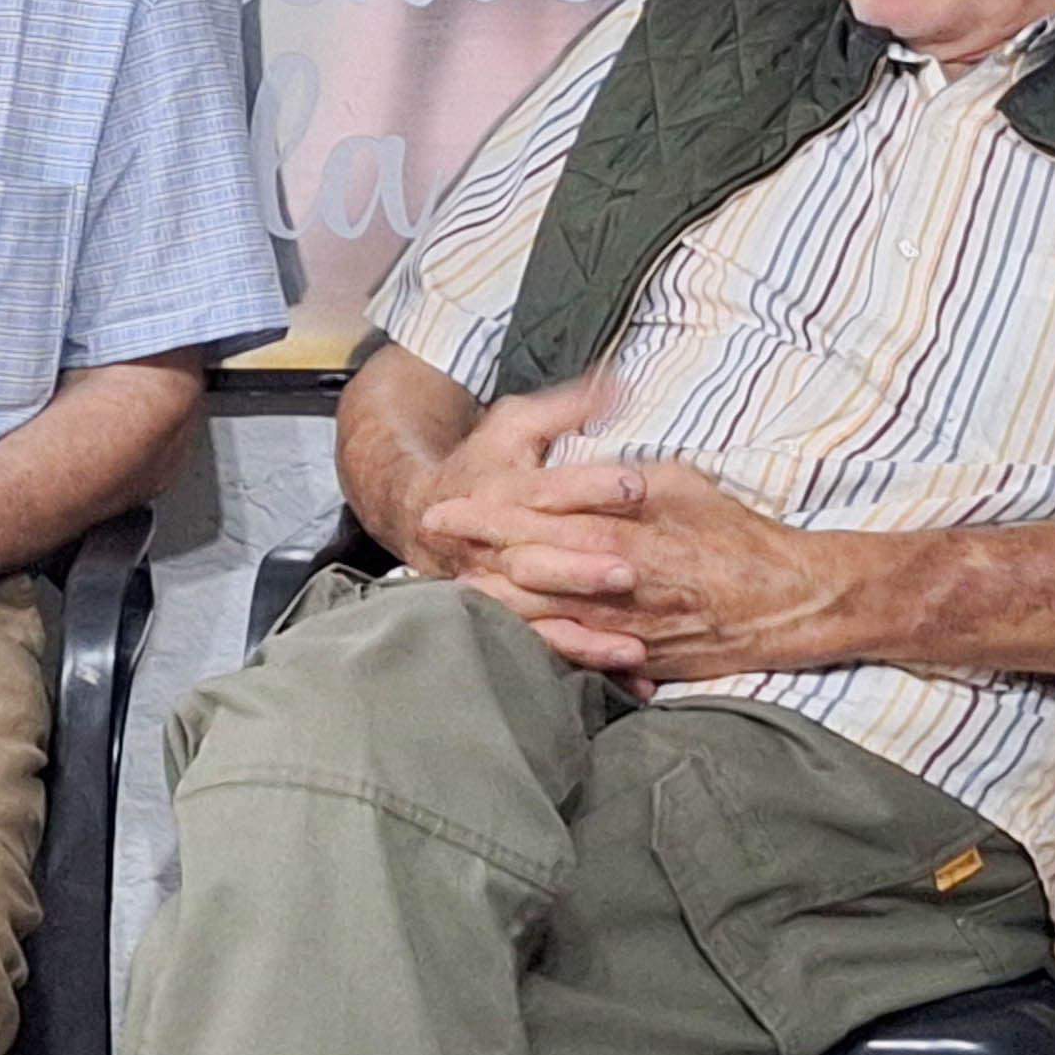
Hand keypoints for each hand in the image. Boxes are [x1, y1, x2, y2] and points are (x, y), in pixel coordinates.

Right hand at [385, 371, 651, 675]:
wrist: (419, 511)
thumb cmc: (483, 464)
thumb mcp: (517, 424)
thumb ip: (569, 406)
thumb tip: (619, 379)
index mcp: (499, 490)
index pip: (547, 488)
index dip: (589, 487)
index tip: (635, 485)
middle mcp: (492, 543)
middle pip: (538, 557)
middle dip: (581, 566)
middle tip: (629, 570)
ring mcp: (493, 585)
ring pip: (537, 613)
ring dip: (583, 629)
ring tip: (633, 645)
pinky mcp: (503, 617)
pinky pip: (542, 647)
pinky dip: (583, 663)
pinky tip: (625, 675)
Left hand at [418, 457, 875, 680]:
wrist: (791, 601)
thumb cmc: (736, 533)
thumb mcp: (681, 484)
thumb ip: (625, 477)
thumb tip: (582, 470)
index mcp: (628, 538)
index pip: (539, 525)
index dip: (486, 518)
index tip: (444, 508)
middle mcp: (619, 589)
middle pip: (527, 577)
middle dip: (475, 561)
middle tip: (430, 550)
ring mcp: (626, 630)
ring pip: (542, 620)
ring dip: (494, 605)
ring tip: (452, 590)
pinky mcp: (638, 659)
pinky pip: (577, 655)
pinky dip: (538, 643)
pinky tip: (506, 636)